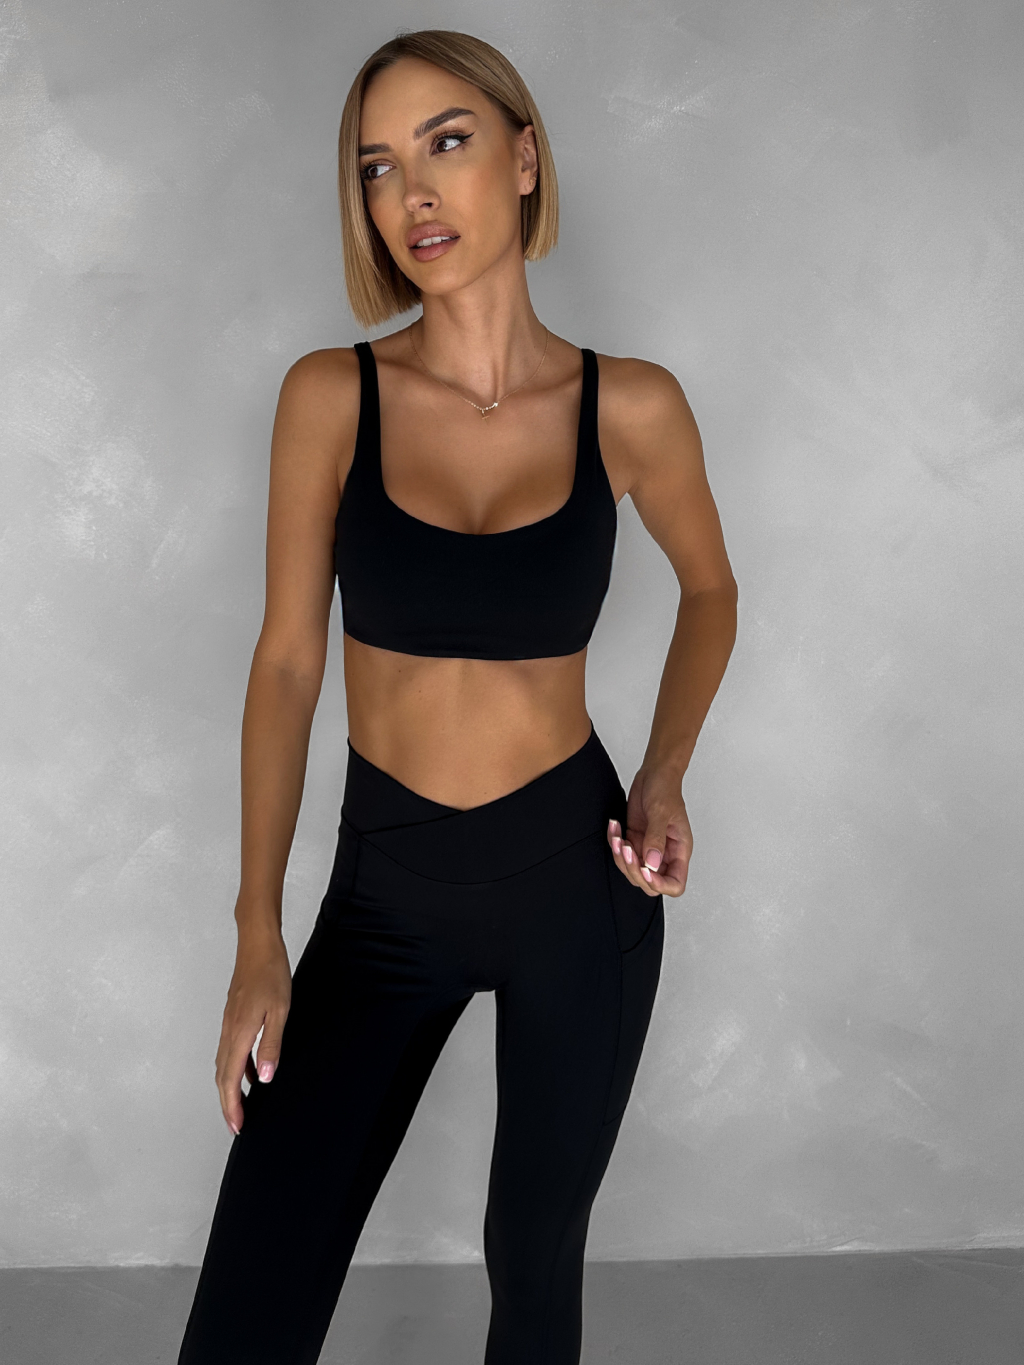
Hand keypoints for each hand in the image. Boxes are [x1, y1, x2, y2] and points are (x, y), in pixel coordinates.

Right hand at [215, 925, 291, 1135]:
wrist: (257, 945)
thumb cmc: (271, 974)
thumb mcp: (279, 1010)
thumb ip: (271, 1044)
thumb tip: (264, 1077)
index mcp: (238, 1033)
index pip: (229, 1079)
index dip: (231, 1105)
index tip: (237, 1126)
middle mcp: (228, 1031)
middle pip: (221, 1076)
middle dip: (227, 1103)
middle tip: (236, 1125)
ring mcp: (229, 1023)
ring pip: (223, 1063)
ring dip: (229, 1087)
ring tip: (240, 1105)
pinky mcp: (233, 1016)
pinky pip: (229, 1049)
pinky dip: (234, 1067)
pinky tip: (248, 1071)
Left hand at [606, 763, 691, 897]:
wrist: (654, 773)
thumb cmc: (665, 788)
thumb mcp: (661, 812)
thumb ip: (656, 839)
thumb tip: (652, 865)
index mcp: (679, 850)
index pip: (675, 884)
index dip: (660, 884)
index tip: (645, 870)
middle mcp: (665, 853)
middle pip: (650, 883)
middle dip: (634, 870)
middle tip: (626, 849)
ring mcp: (649, 848)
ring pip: (633, 871)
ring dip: (621, 857)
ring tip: (617, 837)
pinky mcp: (636, 841)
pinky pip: (623, 854)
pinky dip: (614, 845)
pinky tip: (614, 828)